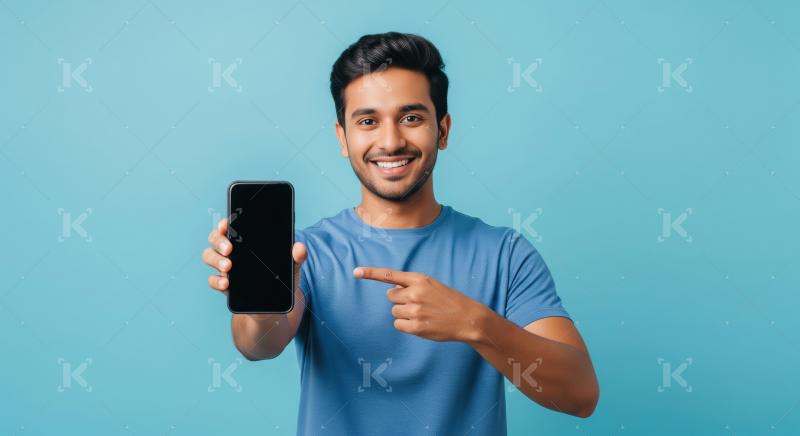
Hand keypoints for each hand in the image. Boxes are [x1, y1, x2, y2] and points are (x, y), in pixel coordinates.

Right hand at [203, 218, 306, 319]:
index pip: (230, 227)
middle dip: (219, 241)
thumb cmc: (281, 279)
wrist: (274, 306)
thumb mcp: (291, 267)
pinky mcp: (224, 285)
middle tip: (229, 249)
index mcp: (245, 241)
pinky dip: (217, 281)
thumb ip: (297, 256)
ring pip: (209, 256)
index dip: (224, 223)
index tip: (226, 224)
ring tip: (229, 267)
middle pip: (215, 239)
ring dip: (216, 260)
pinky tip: (226, 283)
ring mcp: (225, 268)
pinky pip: (212, 280)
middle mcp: (232, 252)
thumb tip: (299, 247)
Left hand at [353, 266, 490, 342]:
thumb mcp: (432, 285)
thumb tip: (392, 289)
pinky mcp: (416, 327)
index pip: (389, 275)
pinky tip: (420, 324)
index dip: (371, 273)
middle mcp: (415, 293)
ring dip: (403, 313)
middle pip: (390, 296)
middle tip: (417, 303)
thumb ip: (412, 284)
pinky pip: (398, 325)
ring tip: (422, 314)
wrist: (468, 318)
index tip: (355, 272)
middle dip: (399, 300)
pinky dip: (406, 325)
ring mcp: (415, 310)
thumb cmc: (449, 300)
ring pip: (394, 311)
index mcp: (419, 279)